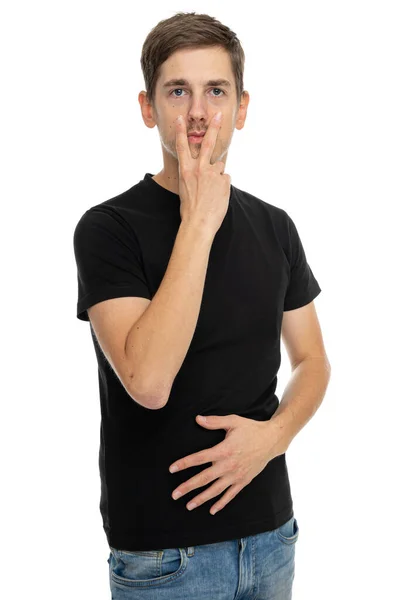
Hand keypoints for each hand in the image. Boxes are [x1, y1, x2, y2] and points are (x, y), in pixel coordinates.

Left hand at [169, 414, 280, 514]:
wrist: (271, 440)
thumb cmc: (251, 429)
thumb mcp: (233, 421)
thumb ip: (214, 422)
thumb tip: (197, 419)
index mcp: (223, 450)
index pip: (199, 458)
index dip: (184, 464)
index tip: (172, 469)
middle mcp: (228, 465)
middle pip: (204, 478)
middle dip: (188, 487)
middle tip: (175, 494)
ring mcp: (236, 475)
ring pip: (215, 490)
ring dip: (201, 498)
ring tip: (188, 505)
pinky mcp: (244, 481)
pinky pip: (231, 495)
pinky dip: (221, 503)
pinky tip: (212, 510)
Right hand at [175, 111, 230, 235]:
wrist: (198, 222)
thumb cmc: (190, 209)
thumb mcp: (185, 188)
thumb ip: (194, 175)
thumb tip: (207, 170)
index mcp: (186, 170)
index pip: (182, 146)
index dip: (180, 131)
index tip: (180, 119)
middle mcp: (199, 169)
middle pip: (207, 143)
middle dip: (213, 127)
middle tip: (218, 115)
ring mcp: (212, 174)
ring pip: (219, 166)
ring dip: (217, 175)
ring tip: (212, 190)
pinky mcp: (224, 181)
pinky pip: (225, 179)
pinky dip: (223, 186)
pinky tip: (217, 196)